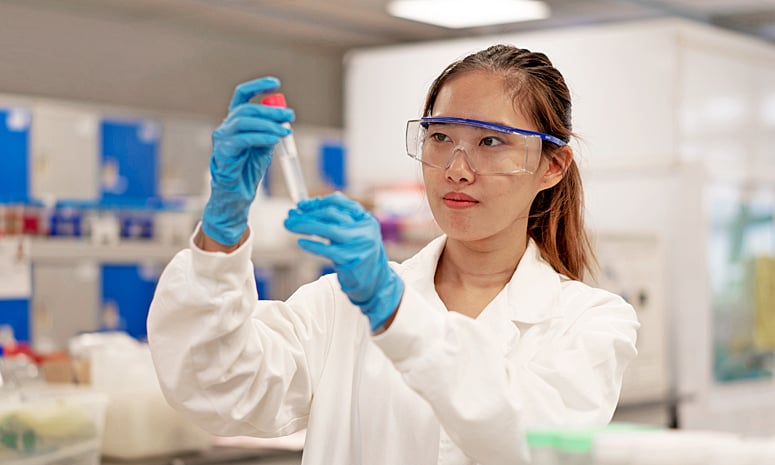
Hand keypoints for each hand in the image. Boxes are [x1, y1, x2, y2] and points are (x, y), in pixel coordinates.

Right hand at [202, 77, 294, 245]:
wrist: (236, 195)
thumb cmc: (248, 171)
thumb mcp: (264, 147)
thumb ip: (270, 132)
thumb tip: (283, 119)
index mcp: (235, 123)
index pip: (242, 96)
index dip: (257, 86)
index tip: (275, 83)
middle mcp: (226, 127)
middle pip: (248, 109)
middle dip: (271, 110)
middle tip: (290, 116)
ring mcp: (222, 139)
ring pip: (245, 122)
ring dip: (268, 124)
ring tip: (285, 131)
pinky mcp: (223, 152)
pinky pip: (244, 139)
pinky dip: (262, 137)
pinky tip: (275, 139)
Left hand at [283, 193, 403, 330]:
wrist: (375, 282)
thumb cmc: (358, 255)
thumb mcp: (354, 233)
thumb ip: (337, 220)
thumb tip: (308, 207)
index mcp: (366, 219)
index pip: (340, 202)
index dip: (318, 202)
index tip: (301, 205)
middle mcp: (364, 229)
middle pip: (332, 214)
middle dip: (308, 213)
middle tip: (290, 215)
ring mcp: (358, 245)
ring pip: (328, 229)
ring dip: (305, 225)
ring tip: (289, 225)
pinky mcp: (350, 260)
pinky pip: (327, 250)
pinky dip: (312, 245)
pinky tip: (301, 242)